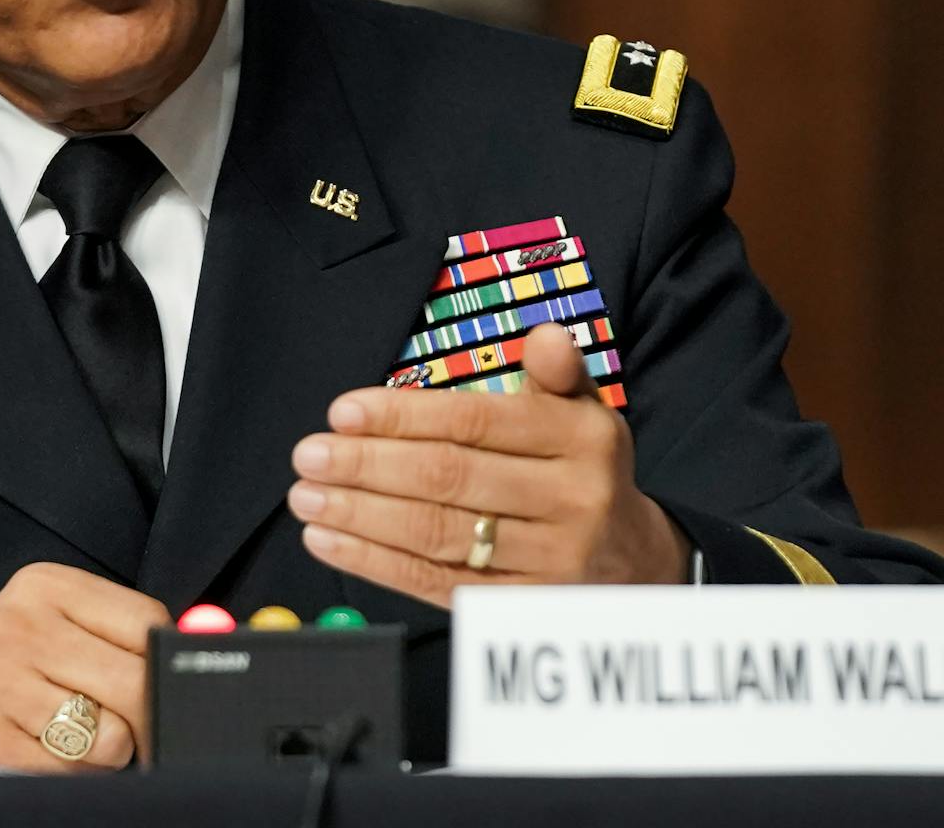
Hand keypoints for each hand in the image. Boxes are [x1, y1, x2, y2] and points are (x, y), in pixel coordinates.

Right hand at [0, 561, 168, 768]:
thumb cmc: (16, 665)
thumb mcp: (60, 623)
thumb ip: (126, 631)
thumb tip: (206, 639)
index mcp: (44, 586)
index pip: (146, 623)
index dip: (164, 662)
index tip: (160, 680)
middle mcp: (19, 629)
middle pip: (135, 684)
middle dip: (145, 715)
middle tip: (130, 721)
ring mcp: (0, 688)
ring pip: (110, 739)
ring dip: (106, 751)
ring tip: (72, 730)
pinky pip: (73, 775)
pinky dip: (73, 775)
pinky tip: (44, 750)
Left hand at [287, 324, 690, 604]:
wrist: (637, 563)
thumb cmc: (584, 470)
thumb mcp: (585, 413)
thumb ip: (558, 373)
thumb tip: (544, 336)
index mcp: (580, 440)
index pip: (475, 423)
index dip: (403, 417)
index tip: (342, 411)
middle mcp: (570, 500)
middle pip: (450, 479)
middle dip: (368, 465)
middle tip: (308, 455)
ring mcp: (547, 560)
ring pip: (437, 534)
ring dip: (361, 516)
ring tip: (306, 498)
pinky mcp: (519, 608)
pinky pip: (436, 583)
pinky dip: (375, 563)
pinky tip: (330, 540)